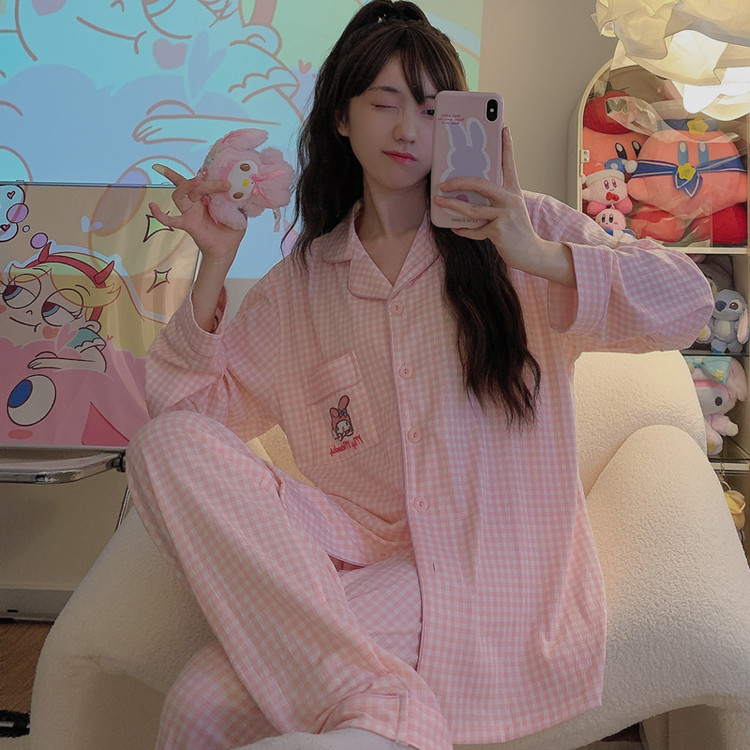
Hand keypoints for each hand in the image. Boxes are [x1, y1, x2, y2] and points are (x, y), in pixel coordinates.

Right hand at [150, 164, 244, 272]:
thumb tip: (243, 188)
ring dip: (186, 186)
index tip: (219, 172)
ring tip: (196, 181)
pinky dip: (160, 214)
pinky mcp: (187, 223)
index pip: (203, 180)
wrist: (227, 249)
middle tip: (225, 185)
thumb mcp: (240, 212)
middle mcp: (196, 201)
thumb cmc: (232, 230)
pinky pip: (170, 219)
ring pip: (180, 194)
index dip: (208, 173)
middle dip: (208, 182)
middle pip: (194, 185)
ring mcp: (190, 212)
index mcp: (208, 196)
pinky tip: (153, 206)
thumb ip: (239, 200)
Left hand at [433, 128, 574, 286]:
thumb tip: (468, 196)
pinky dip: (464, 231)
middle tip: (443, 183)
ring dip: (452, 206)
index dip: (506, 146)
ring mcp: (505, 215)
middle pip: (481, 184)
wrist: (532, 253)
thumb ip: (494, 201)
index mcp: (514, 192)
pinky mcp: (499, 231)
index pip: (509, 164)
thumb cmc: (517, 231)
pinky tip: (456, 229)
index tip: (503, 129)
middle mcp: (510, 200)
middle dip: (459, 182)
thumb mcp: (510, 211)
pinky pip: (475, 230)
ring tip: (438, 201)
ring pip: (473, 209)